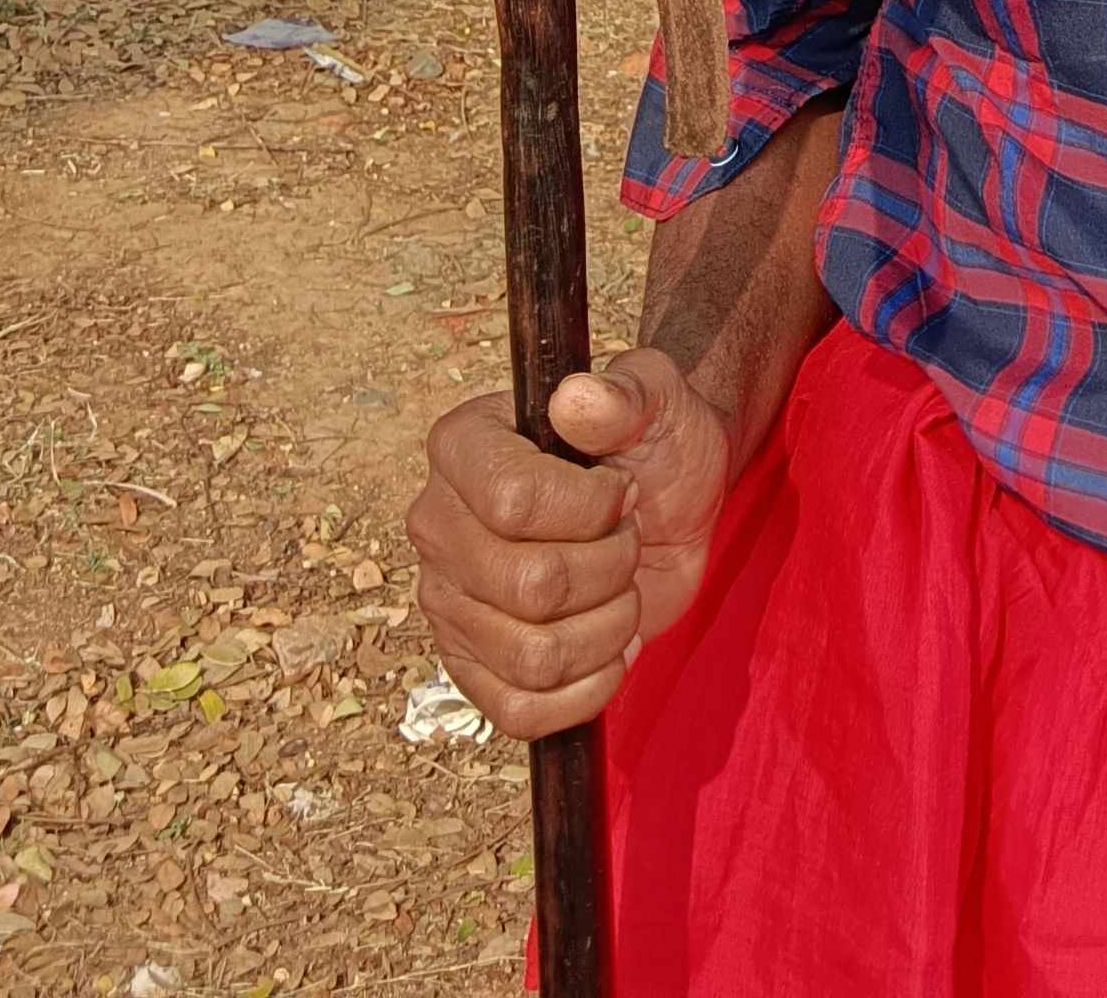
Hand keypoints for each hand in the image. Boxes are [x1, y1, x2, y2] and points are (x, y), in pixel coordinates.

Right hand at [407, 351, 732, 739]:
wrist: (669, 496)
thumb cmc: (655, 437)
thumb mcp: (657, 395)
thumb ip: (625, 394)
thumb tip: (577, 401)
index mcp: (461, 446)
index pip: (513, 502)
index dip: (591, 508)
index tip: (624, 489)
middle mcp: (437, 526)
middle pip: (532, 586)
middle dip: (611, 568)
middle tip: (628, 539)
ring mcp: (448, 603)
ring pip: (534, 657)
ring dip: (609, 627)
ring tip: (622, 587)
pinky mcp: (473, 668)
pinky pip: (522, 713)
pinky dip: (587, 689)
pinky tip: (611, 644)